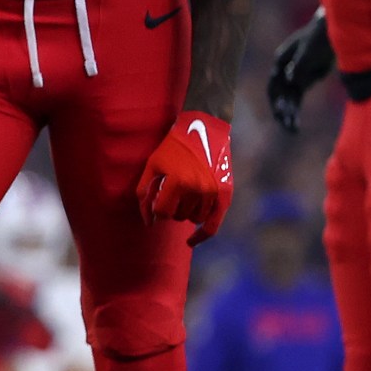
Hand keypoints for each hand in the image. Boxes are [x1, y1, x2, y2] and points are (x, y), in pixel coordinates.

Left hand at [135, 111, 232, 245]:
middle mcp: (198, 190)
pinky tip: (191, 241)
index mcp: (178, 182)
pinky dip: (202, 235)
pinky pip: (214, 225)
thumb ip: (145, 192)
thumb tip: (147, 222)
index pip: (162, 213)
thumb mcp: (153, 164)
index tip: (155, 203)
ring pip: (193, 219)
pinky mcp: (225, 193)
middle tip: (171, 193)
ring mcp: (213, 192)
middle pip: (178, 217)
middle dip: (171, 208)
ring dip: (185, 213)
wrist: (205, 128)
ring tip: (183, 196)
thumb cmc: (173, 147)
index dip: (155, 210)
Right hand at [267, 10, 335, 133]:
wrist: (334, 30)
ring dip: (289, 114)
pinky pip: (297, 97)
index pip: (274, 85)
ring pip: (288, 98)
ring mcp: (295, 75)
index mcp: (281, 61)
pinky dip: (295, 109)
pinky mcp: (306, 79)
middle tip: (286, 126)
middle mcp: (284, 70)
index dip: (276, 100)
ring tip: (292, 130)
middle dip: (282, 111)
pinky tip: (295, 122)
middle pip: (279, 94)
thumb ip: (299, 67)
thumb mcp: (309, 51)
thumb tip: (291, 80)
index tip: (282, 113)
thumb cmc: (319, 37)